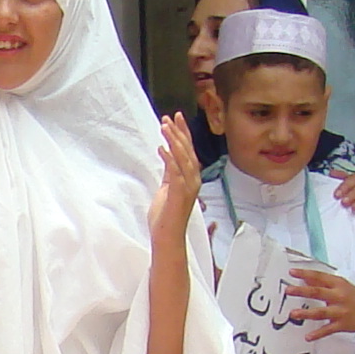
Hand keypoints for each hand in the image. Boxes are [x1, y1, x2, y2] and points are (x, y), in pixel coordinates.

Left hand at [151, 115, 201, 236]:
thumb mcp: (167, 188)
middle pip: (188, 150)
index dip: (183, 133)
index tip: (177, 118)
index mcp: (191, 178)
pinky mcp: (179, 193)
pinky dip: (169, 158)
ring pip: (183, 158)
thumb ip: (170, 173)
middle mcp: (193, 180)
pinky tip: (161, 148)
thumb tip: (168, 156)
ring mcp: (188, 187)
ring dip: (174, 141)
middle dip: (179, 132)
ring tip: (164, 126)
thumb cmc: (166, 215)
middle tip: (170, 117)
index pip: (188, 150)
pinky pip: (175, 172)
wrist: (167, 236)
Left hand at [284, 264, 354, 345]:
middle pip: (318, 292)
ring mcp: (341, 311)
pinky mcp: (342, 324)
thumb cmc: (353, 297)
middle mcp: (339, 296)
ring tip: (293, 314)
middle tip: (288, 290)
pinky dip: (318, 333)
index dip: (305, 274)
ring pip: (321, 312)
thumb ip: (323, 282)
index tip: (292, 272)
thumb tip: (305, 278)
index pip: (319, 276)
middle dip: (302, 291)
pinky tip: (308, 336)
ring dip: (306, 313)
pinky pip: (328, 329)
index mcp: (338, 284)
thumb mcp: (340, 286)